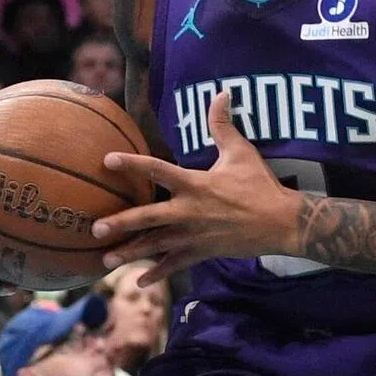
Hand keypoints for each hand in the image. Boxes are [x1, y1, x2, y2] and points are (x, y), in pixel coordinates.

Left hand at [91, 92, 297, 285]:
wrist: (280, 221)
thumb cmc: (260, 185)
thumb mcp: (241, 152)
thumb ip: (223, 125)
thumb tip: (221, 93)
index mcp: (195, 184)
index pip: (157, 170)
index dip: (131, 164)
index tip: (106, 160)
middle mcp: (189, 211)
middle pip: (147, 217)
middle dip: (120, 223)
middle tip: (94, 228)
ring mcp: (194, 234)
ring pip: (155, 245)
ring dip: (130, 253)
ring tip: (105, 260)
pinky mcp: (203, 251)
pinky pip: (176, 264)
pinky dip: (158, 274)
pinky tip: (141, 282)